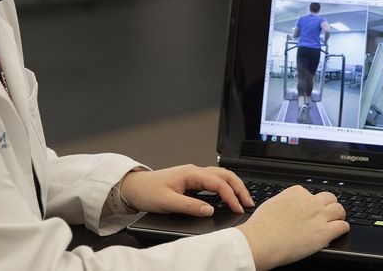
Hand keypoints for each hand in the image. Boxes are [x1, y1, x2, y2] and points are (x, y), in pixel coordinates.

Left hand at [118, 164, 253, 215]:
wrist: (133, 187)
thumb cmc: (147, 191)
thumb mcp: (167, 202)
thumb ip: (190, 206)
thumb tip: (210, 210)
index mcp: (191, 174)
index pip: (218, 183)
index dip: (231, 196)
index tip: (238, 208)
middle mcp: (195, 171)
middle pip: (225, 175)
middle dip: (239, 188)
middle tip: (249, 202)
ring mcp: (194, 175)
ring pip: (221, 177)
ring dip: (234, 187)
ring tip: (243, 200)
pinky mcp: (191, 181)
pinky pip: (214, 181)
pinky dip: (225, 188)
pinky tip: (228, 197)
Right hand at [237, 185, 348, 269]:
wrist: (262, 241)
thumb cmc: (261, 227)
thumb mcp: (272, 204)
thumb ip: (285, 203)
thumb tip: (288, 207)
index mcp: (297, 192)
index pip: (311, 194)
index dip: (311, 203)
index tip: (310, 210)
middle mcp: (310, 202)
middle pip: (329, 198)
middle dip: (328, 205)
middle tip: (327, 214)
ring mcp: (319, 216)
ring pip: (339, 210)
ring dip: (338, 215)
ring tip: (337, 221)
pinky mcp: (324, 233)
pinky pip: (342, 226)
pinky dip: (343, 228)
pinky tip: (340, 231)